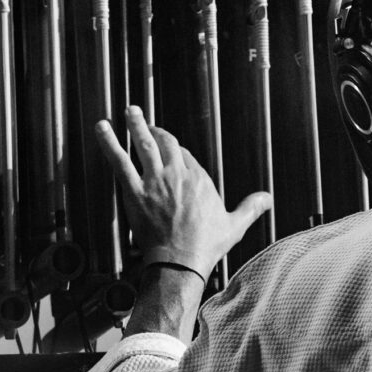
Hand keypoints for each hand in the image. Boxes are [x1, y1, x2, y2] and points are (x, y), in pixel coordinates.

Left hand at [96, 105, 272, 280]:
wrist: (180, 261)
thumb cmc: (207, 245)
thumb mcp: (235, 224)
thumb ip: (251, 207)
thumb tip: (268, 198)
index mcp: (200, 179)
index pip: (185, 155)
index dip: (176, 152)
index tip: (171, 150)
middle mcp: (178, 174)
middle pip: (166, 143)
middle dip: (157, 130)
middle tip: (146, 120)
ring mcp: (155, 181)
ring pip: (144, 144)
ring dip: (136, 125)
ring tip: (130, 110)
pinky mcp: (135, 191)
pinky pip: (120, 161)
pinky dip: (111, 143)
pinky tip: (102, 128)